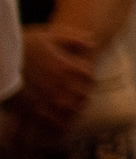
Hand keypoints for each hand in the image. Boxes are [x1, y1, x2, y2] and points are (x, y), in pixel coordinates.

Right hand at [14, 25, 97, 144]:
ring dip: (72, 109)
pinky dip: (60, 123)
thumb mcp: (48, 36)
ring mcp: (47, 99)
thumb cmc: (20, 46)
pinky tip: (58, 122)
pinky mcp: (33, 110)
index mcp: (65, 66)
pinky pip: (54, 122)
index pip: (88, 76)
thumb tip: (92, 41)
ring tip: (67, 108)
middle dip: (81, 93)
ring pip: (71, 110)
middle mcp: (59, 84)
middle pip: (82, 94)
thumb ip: (73, 38)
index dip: (87, 77)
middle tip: (77, 94)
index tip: (82, 78)